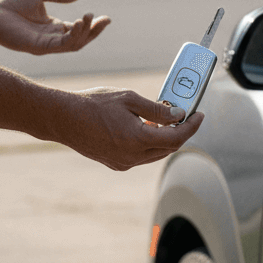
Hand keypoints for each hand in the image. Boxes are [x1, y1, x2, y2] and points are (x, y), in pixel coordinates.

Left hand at [0, 0, 110, 54]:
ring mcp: (46, 45)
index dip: (92, 25)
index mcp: (52, 27)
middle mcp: (51, 38)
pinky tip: (77, 23)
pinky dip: (72, 36)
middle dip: (94, 31)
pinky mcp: (39, 48)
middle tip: (105, 20)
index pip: (78, 29)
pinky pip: (61, 45)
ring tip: (89, 18)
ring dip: (85, 33)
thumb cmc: (10, 3)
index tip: (106, 18)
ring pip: (73, 44)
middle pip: (80, 39)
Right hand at [65, 87, 202, 169]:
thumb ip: (157, 109)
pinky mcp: (116, 163)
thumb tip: (178, 115)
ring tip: (167, 119)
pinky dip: (150, 144)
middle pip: (169, 148)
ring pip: (156, 154)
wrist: (63, 119)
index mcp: (137, 139)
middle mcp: (132, 156)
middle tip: (186, 115)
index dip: (192, 126)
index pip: (176, 138)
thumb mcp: (129, 98)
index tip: (199, 115)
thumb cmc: (94, 104)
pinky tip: (148, 128)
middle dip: (181, 132)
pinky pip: (142, 156)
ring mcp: (123, 163)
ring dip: (166, 139)